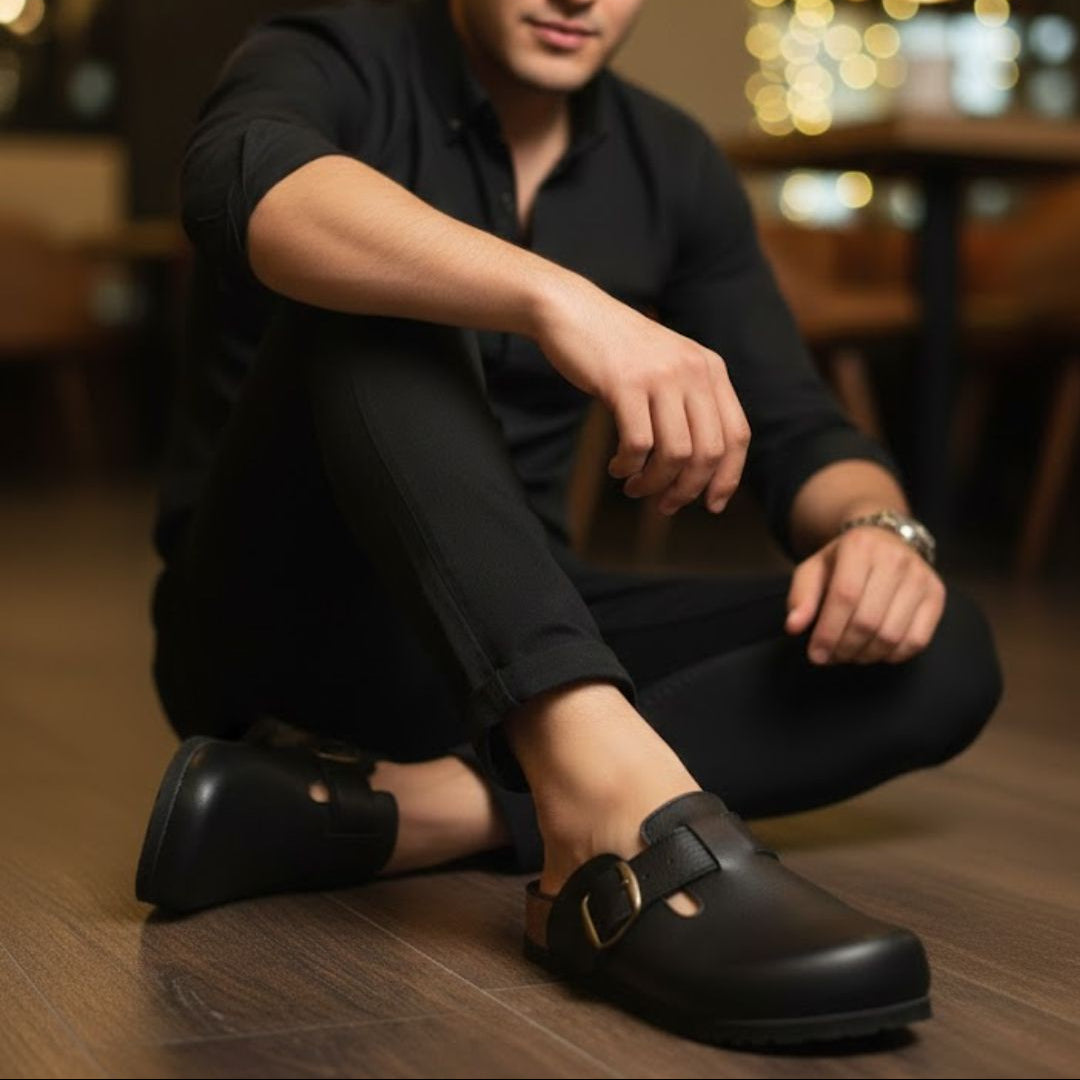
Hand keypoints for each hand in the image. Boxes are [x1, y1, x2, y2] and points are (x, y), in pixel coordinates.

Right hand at [534, 274, 749, 515]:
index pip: (737, 435)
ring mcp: (660, 376)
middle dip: (687, 489)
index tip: (712, 505)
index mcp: (711, 369)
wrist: (573, 311)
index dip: (728, 477)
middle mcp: (693, 370)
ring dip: (655, 484)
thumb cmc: (618, 350)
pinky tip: (617, 468)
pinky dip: (629, 467)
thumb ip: (689, 402)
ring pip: (676, 454)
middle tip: (664, 505)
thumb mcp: (667, 367)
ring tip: (635, 488)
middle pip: (709, 452)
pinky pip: (638, 444)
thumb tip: (700, 468)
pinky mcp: (624, 383)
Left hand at [784, 525, 945, 664]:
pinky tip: (874, 651)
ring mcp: (921, 576)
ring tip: (849, 654)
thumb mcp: (814, 569)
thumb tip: (794, 626)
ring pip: (892, 635)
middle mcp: (895, 558)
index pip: (844, 597)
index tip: (815, 655)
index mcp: (860, 546)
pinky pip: (917, 640)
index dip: (828, 632)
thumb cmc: (843, 562)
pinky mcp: (937, 594)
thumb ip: (801, 596)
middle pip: (868, 620)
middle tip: (831, 657)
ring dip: (866, 655)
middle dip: (844, 648)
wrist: (885, 540)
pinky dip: (892, 655)